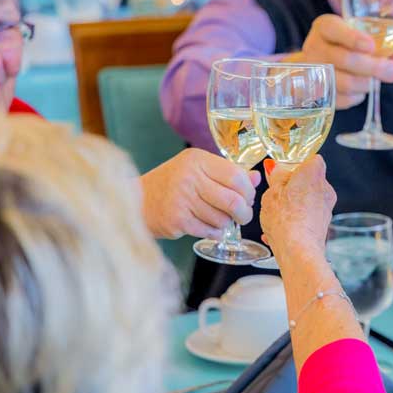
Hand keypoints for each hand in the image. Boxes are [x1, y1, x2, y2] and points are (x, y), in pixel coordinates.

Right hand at [139, 148, 258, 238]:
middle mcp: (189, 177)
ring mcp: (182, 199)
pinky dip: (215, 232)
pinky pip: (210, 231)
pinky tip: (210, 227)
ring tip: (220, 220)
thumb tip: (256, 178)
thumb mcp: (198, 170)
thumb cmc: (172, 184)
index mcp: (197, 160)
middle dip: (244, 212)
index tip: (248, 198)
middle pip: (233, 200)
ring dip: (227, 223)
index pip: (237, 176)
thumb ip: (228, 173)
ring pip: (223, 218)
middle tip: (243, 216)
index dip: (248, 191)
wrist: (136, 201)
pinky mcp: (177, 220)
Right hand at [260, 155, 336, 254]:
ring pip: (307, 200)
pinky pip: (306, 218)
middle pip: (309, 180)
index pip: (311, 159)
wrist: (298, 251)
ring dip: (292, 205)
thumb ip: (276, 176)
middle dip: (292, 186)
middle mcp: (325, 190)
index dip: (295, 164)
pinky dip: (294, 221)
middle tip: (275, 194)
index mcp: (314, 174)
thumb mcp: (271, 192)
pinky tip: (277, 230)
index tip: (282, 170)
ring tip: (275, 215)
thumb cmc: (286, 220)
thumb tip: (276, 168)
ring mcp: (326, 209)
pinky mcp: (323, 226)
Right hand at [287, 13, 392, 108]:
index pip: (333, 28)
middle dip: (373, 67)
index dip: (353, 38)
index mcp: (324, 27)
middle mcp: (313, 47)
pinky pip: (342, 99)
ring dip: (367, 84)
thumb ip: (382, 43)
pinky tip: (360, 90)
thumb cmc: (345, 49)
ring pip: (345, 82)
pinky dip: (357, 96)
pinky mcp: (314, 94)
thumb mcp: (360, 39)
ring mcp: (312, 72)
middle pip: (345, 59)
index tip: (371, 46)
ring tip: (374, 81)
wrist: (317, 69)